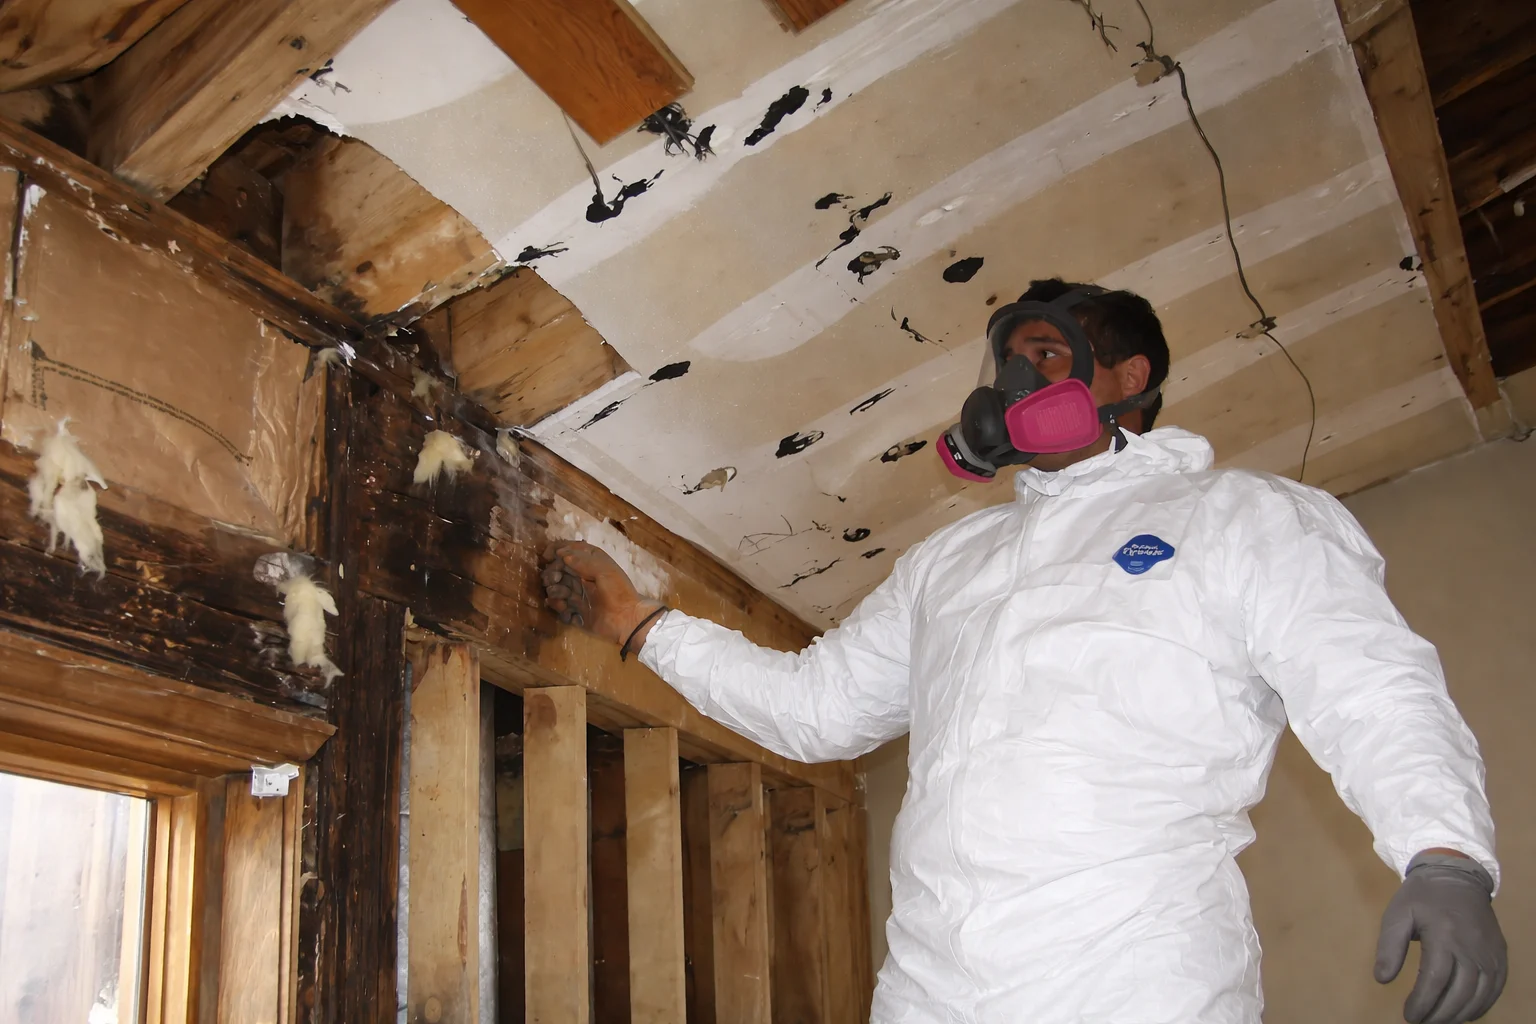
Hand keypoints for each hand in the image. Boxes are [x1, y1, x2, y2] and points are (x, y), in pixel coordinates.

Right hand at [541, 542, 662, 647]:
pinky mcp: (575, 610)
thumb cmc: (618, 591)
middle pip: (557, 569)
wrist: (626, 619)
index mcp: (590, 561)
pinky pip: (559, 606)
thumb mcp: (603, 570)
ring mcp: (578, 593)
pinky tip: (566, 610)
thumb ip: (582, 560)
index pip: (567, 550)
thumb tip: (561, 553)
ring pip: (555, 588)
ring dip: (554, 591)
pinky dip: (559, 607)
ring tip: (563, 598)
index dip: (555, 551)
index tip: (546, 557)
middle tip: (555, 580)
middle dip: (552, 573)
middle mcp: (581, 575)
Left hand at [1375, 853, 1505, 1022]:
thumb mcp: (1397, 914)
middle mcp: (1472, 947)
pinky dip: (1481, 1006)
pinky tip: (1464, 1013)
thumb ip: (1389, 947)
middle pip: (1459, 993)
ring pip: (1479, 995)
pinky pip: (1495, 989)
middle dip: (1440, 1014)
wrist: (1457, 877)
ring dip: (1459, 1014)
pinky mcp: (1499, 956)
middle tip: (1421, 1022)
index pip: (1434, 980)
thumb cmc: (1422, 897)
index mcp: (1444, 935)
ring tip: (1439, 1021)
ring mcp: (1490, 953)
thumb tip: (1382, 979)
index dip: (1422, 1002)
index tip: (1409, 1015)